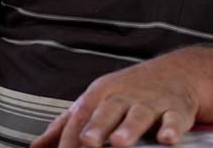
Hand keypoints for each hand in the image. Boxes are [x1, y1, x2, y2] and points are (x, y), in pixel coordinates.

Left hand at [30, 54, 199, 147]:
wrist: (176, 72)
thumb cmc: (126, 92)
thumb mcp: (95, 102)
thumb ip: (66, 126)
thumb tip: (36, 147)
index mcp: (100, 96)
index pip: (80, 117)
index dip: (70, 138)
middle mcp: (123, 97)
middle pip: (107, 111)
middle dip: (96, 127)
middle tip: (88, 142)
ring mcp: (149, 103)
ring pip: (138, 115)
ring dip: (129, 128)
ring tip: (120, 142)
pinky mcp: (175, 110)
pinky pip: (173, 120)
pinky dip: (171, 128)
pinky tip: (167, 139)